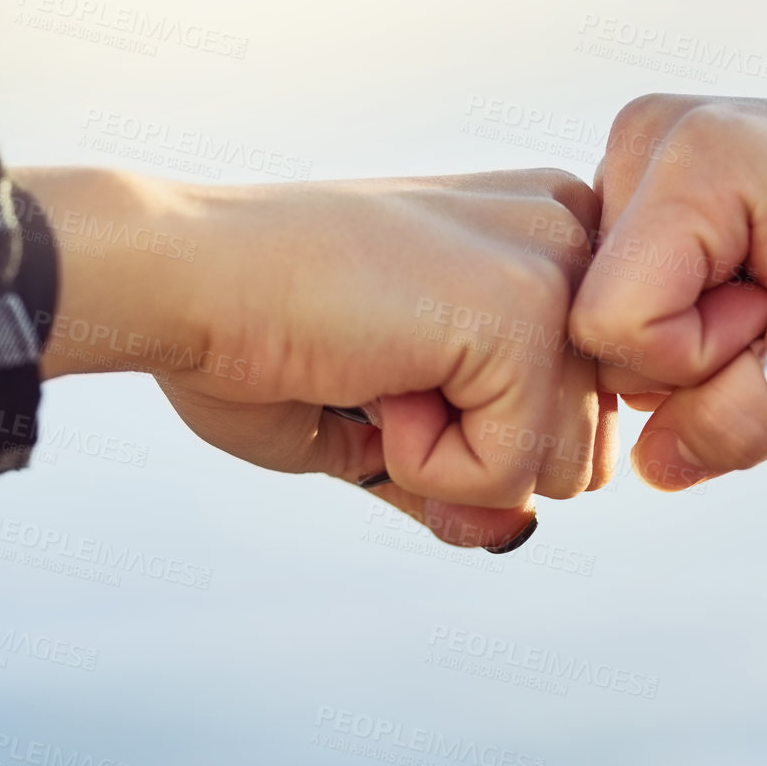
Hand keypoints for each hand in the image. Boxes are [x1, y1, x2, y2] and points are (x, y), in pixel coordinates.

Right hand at [12, 167, 614, 549]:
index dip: (486, 432)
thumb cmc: (260, 332)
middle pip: (587, 445)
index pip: (584, 408)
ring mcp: (555, 267)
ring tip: (375, 364)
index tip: (395, 361)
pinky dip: (424, 464)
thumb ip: (471, 471)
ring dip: (448, 458)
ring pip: (563, 469)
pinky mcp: (525, 313)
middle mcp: (570, 233)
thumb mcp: (392, 410)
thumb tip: (514, 532)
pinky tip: (371, 374)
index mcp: (547, 234)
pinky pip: (511, 474)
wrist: (179, 276)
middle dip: (477, 454)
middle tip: (379, 368)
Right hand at [567, 95, 766, 489]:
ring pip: (605, 309)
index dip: (693, 358)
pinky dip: (677, 309)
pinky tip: (739, 280)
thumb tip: (649, 468)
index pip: (617, 323)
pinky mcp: (631, 174)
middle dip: (689, 349)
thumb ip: (751, 417)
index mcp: (696, 157)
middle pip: (599, 317)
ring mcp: (630, 150)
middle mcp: (643, 136)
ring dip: (685, 333)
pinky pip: (618, 286)